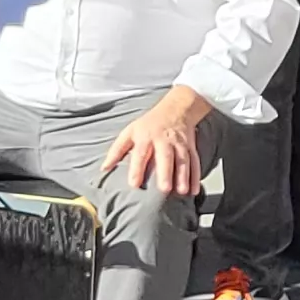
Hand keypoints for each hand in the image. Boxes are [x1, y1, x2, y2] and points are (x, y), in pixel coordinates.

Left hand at [99, 88, 214, 196]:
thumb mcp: (130, 131)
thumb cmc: (149, 124)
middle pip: (165, 157)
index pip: (140, 154)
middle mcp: (164, 140)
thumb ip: (117, 150)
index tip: (134, 184)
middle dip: (165, 173)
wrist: (176, 108)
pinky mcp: (190, 147)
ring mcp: (179, 143)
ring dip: (183, 176)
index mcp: (146, 137)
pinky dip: (195, 176)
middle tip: (164, 189)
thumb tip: (104, 168)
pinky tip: (194, 190)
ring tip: (182, 191)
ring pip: (183, 160)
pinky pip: (194, 162)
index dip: (136, 169)